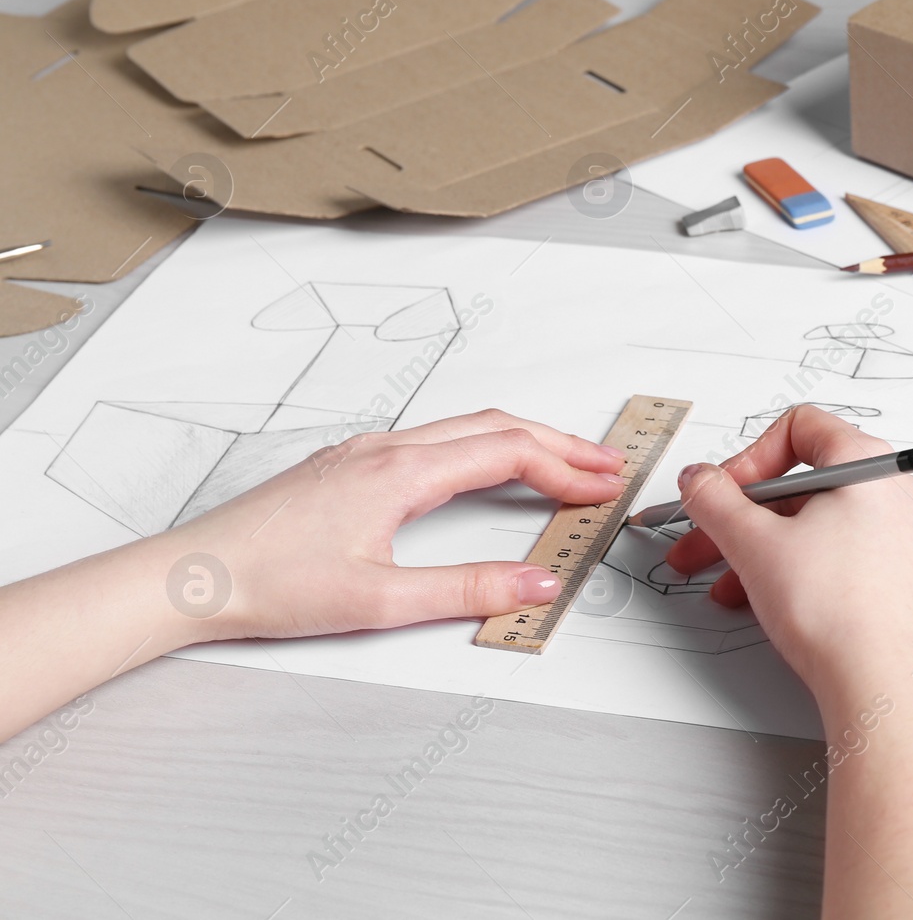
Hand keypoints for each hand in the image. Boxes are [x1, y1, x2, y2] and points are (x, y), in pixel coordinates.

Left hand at [153, 409, 625, 642]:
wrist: (194, 577)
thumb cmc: (270, 585)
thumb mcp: (382, 601)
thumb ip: (469, 589)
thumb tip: (536, 584)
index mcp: (401, 471)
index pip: (508, 451)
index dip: (565, 467)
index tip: (603, 487)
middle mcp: (386, 448)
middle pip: (495, 426)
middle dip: (558, 444)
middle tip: (605, 466)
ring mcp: (365, 451)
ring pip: (464, 427)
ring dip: (522, 441)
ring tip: (562, 464)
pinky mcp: (350, 465)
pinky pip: (436, 438)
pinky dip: (483, 446)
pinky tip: (488, 469)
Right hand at [664, 405, 912, 701]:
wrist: (882, 684)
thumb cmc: (835, 613)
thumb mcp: (753, 544)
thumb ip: (715, 500)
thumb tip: (700, 481)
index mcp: (872, 465)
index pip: (801, 429)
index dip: (748, 459)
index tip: (722, 494)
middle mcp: (905, 493)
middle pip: (809, 487)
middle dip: (747, 520)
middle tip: (706, 547)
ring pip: (830, 528)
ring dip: (772, 552)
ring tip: (733, 589)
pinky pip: (859, 559)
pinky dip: (816, 572)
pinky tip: (781, 603)